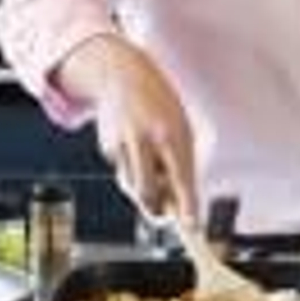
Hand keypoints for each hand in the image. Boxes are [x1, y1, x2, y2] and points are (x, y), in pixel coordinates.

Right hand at [59, 36, 197, 222]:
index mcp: (172, 133)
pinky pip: (122, 172)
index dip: (188, 206)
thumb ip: (182, 161)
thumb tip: (181, 201)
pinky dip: (131, 171)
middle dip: (157, 210)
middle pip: (148, 193)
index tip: (192, 227)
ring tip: (152, 169)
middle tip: (166, 213)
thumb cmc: (160, 104)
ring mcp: (123, 143)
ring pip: (132, 187)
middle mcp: (146, 139)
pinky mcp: (107, 146)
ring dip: (144, 191)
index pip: (182, 178)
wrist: (123, 74)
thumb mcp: (181, 126)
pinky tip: (136, 150)